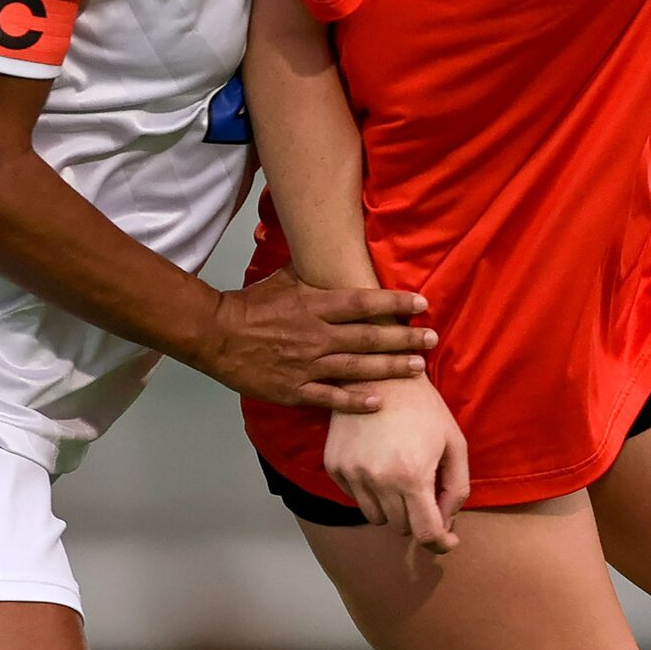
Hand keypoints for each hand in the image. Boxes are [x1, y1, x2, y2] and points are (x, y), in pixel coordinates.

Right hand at [200, 266, 433, 410]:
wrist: (218, 335)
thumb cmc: (252, 304)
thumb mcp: (285, 278)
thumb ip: (313, 269)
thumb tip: (331, 247)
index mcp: (315, 305)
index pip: (364, 302)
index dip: (395, 302)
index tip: (422, 304)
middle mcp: (317, 335)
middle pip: (369, 336)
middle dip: (405, 338)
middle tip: (432, 339)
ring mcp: (307, 365)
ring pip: (358, 368)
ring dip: (391, 368)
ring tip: (418, 368)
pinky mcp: (295, 390)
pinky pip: (331, 398)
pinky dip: (356, 401)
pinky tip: (379, 402)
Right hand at [325, 373, 470, 554]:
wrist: (380, 372)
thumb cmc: (424, 407)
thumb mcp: (455, 443)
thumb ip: (457, 488)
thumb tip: (447, 525)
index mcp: (412, 476)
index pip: (425, 534)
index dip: (440, 542)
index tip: (448, 539)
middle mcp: (378, 480)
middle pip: (401, 527)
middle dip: (417, 515)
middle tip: (424, 489)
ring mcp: (352, 474)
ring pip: (376, 517)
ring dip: (391, 506)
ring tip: (400, 474)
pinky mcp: (335, 466)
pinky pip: (356, 497)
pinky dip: (370, 490)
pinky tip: (378, 462)